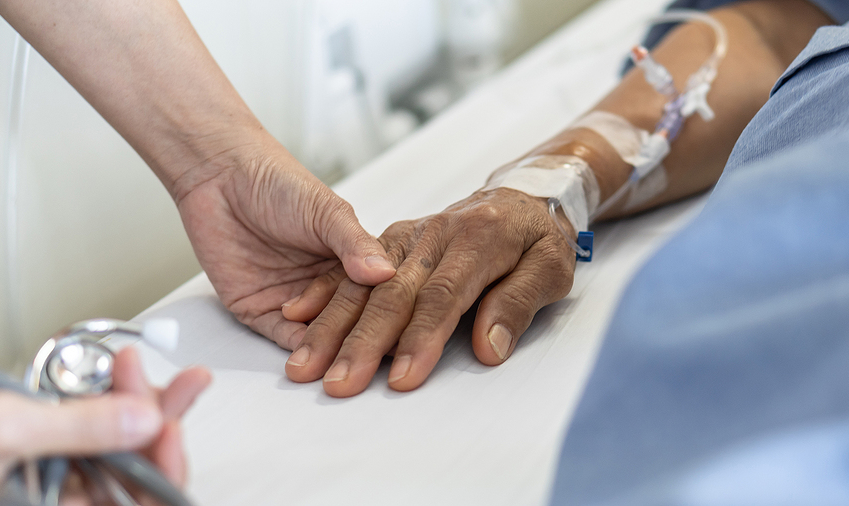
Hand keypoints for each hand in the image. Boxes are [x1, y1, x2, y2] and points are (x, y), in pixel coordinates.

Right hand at [0, 348, 209, 500]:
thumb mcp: (0, 432)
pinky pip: (93, 433)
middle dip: (161, 425)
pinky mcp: (44, 452)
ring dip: (142, 407)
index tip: (172, 425)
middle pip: (136, 476)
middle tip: (182, 383)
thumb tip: (145, 419)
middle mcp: (59, 501)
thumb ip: (76, 429)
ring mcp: (53, 479)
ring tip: (144, 367)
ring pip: (119, 450)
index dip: (164, 473)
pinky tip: (120, 376)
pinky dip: (110, 403)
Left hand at [174, 134, 395, 348]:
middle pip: (348, 322)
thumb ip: (355, 243)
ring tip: (344, 369)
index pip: (374, 296)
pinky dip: (294, 348)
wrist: (221, 176)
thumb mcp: (327, 211)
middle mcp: (325, 285)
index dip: (388, 315)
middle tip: (378, 362)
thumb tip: (386, 274)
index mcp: (350, 261)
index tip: (406, 334)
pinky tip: (310, 356)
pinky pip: (279, 335)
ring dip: (328, 352)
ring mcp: (293, 300)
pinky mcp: (259, 310)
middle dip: (360, 343)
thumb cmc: (278, 183)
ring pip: (316, 335)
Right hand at [281, 188, 576, 396]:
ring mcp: (408, 235)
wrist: (522, 194)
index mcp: (480, 238)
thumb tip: (488, 348)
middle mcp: (437, 234)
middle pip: (394, 292)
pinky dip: (322, 291)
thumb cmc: (538, 237)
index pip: (445, 296)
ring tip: (307, 365)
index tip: (403, 377)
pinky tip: (296, 316)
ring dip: (332, 325)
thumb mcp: (552, 266)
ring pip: (364, 281)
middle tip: (341, 384)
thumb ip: (519, 304)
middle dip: (364, 342)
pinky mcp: (389, 238)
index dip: (421, 338)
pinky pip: (349, 264)